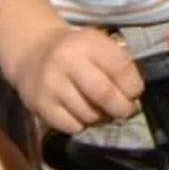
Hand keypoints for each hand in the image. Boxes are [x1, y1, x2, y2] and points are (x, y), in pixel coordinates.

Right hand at [9, 20, 144, 132]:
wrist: (32, 51)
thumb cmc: (76, 50)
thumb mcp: (98, 45)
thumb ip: (119, 64)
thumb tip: (136, 97)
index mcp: (88, 43)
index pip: (120, 68)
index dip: (134, 86)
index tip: (136, 93)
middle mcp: (67, 61)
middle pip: (104, 95)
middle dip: (122, 108)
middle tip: (127, 111)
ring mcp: (51, 85)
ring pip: (88, 114)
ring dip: (102, 118)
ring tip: (102, 110)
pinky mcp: (39, 105)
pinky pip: (71, 126)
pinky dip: (82, 125)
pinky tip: (81, 114)